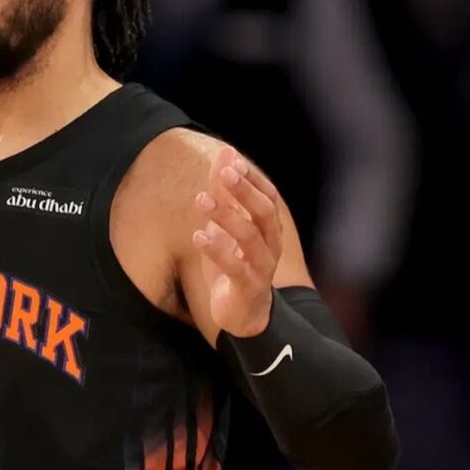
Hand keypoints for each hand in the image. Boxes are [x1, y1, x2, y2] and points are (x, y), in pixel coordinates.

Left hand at [191, 146, 282, 337]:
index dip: (251, 178)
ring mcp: (262, 267)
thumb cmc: (234, 266)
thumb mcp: (225, 228)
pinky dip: (217, 251)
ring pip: (250, 238)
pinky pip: (235, 268)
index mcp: (268, 228)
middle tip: (223, 172)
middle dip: (244, 191)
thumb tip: (225, 154)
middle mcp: (270, 245)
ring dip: (226, 217)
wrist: (242, 315)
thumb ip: (225, 195)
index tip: (231, 159)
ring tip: (202, 200)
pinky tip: (199, 237)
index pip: (267, 196)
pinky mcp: (248, 288)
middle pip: (264, 212)